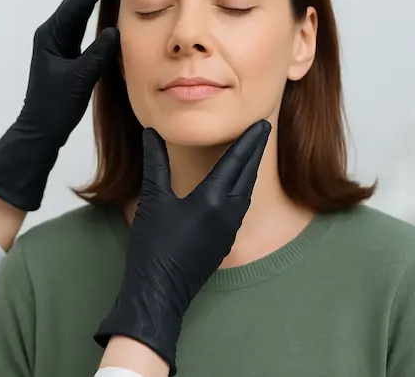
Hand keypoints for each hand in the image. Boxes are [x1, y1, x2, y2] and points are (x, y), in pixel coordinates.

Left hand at [0, 0, 118, 210]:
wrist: (41, 128)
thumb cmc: (56, 107)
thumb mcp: (79, 81)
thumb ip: (97, 55)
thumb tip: (115, 30)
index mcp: (52, 35)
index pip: (77, 3)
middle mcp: (52, 32)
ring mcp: (57, 40)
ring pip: (78, 7)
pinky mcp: (64, 50)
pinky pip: (81, 21)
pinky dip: (93, 6)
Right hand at [94, 120, 271, 375]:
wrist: (159, 292)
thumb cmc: (153, 248)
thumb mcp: (153, 200)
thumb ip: (155, 162)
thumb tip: (152, 134)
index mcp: (213, 199)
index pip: (237, 161)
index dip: (250, 140)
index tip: (262, 123)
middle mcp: (228, 214)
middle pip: (247, 175)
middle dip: (254, 152)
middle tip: (262, 131)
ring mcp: (229, 230)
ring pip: (245, 192)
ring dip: (249, 171)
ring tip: (250, 154)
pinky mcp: (224, 243)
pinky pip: (239, 208)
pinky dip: (240, 190)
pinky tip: (234, 187)